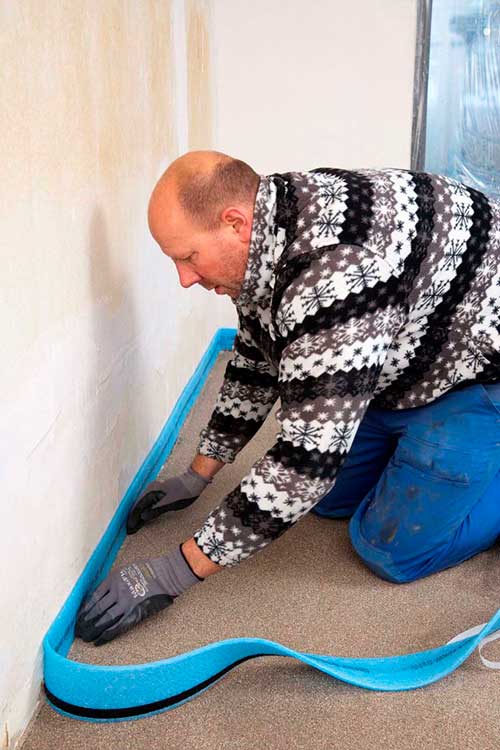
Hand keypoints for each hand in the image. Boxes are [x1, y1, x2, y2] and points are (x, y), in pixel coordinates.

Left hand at [75, 544, 203, 645]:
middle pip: (96, 610)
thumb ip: (113, 582)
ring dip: (93, 630)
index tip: (78, 617)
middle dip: (85, 622)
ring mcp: (126, 603)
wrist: (167, 574)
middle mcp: (116, 591)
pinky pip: (117, 626)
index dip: (84, 609)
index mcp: (113, 579)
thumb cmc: (148, 570)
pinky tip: (99, 641)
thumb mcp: (126, 569)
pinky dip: (107, 635)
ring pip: (104, 619)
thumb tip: (101, 596)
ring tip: (85, 637)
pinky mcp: (134, 613)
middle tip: (78, 631)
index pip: (93, 597)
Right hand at [126, 468, 210, 534]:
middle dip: (133, 518)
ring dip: (138, 515)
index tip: (129, 530)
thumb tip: (142, 517)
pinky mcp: (157, 492)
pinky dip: (144, 511)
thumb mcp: (171, 504)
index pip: (137, 507)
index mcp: (152, 492)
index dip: (132, 519)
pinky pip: (147, 503)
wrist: (193, 481)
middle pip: (138, 506)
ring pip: (142, 504)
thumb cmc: (184, 493)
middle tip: (130, 530)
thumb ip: (156, 510)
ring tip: (135, 526)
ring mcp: (153, 490)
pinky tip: (144, 517)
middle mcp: (150, 490)